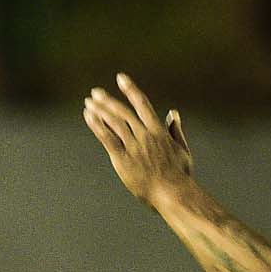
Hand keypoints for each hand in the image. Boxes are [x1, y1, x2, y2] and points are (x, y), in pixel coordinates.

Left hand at [83, 73, 193, 208]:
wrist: (172, 193)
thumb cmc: (179, 175)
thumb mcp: (182, 149)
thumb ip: (176, 130)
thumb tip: (173, 113)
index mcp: (158, 130)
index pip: (142, 104)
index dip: (130, 89)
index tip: (121, 78)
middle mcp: (144, 134)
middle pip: (123, 111)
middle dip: (108, 100)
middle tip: (95, 93)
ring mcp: (133, 146)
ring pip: (113, 122)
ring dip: (99, 111)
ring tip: (88, 103)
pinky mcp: (123, 158)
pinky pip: (107, 138)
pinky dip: (97, 125)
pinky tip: (88, 117)